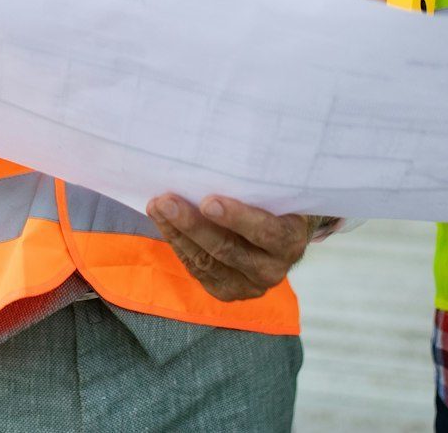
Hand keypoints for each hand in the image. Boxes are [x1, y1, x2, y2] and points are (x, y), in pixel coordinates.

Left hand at [145, 194, 317, 301]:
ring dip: (177, 233)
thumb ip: (258, 182)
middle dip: (193, 225)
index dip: (236, 217)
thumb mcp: (278, 190)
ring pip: (206, 262)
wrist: (284, 236)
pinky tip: (164, 223)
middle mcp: (272, 269)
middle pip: (228, 249)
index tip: (208, 201)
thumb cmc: (276, 202)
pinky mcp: (228, 291)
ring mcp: (249, 285)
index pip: (265, 231)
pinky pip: (198, 270)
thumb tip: (221, 156)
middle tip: (167, 201)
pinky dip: (178, 245)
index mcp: (291, 240)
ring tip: (157, 206)